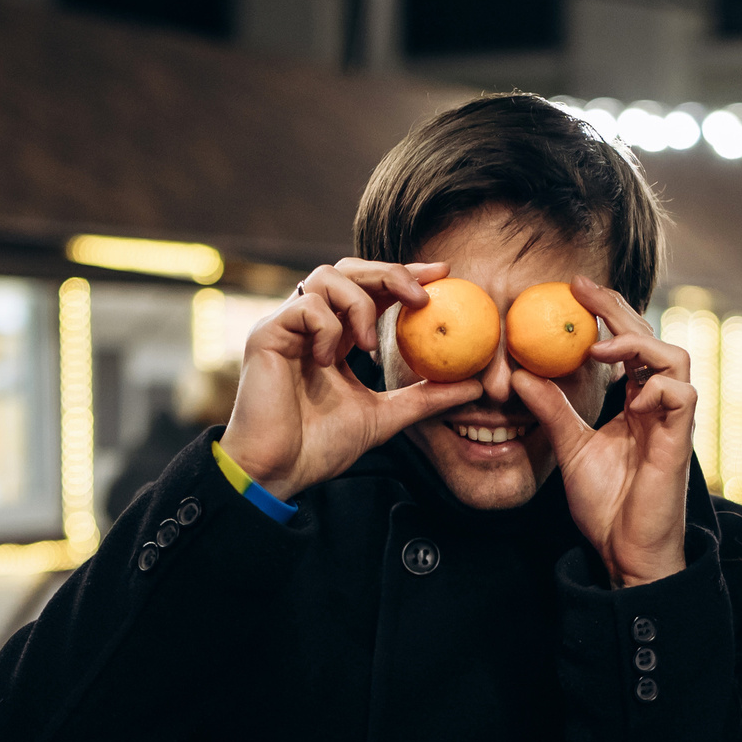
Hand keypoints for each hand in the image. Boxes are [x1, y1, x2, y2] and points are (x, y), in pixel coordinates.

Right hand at [219, 259, 482, 498]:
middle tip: (422, 296)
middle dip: (390, 273)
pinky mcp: (266, 334)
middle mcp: (310, 324)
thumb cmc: (320, 446)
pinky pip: (305, 306)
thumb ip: (424, 398)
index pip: (372, 289)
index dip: (404, 275)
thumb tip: (475, 387)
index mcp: (336, 337)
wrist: (280, 472)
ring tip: (371, 345)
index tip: (443, 274)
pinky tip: (330, 360)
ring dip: (359, 304)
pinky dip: (328, 327)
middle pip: (349, 269)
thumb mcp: (385, 417)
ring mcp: (287, 326)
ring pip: (326, 277)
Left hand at [512, 278, 694, 586]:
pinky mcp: (679, 441)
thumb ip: (552, 409)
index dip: (606, 313)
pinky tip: (628, 398)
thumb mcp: (570, 445)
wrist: (625, 550)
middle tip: (582, 291)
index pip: (628, 343)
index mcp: (636, 401)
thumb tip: (519, 374)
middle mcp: (659, 404)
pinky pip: (682, 395)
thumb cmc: (607, 504)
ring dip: (638, 344)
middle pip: (652, 337)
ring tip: (599, 349)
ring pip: (676, 356)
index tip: (573, 289)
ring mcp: (672, 421)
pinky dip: (656, 387)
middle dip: (619, 309)